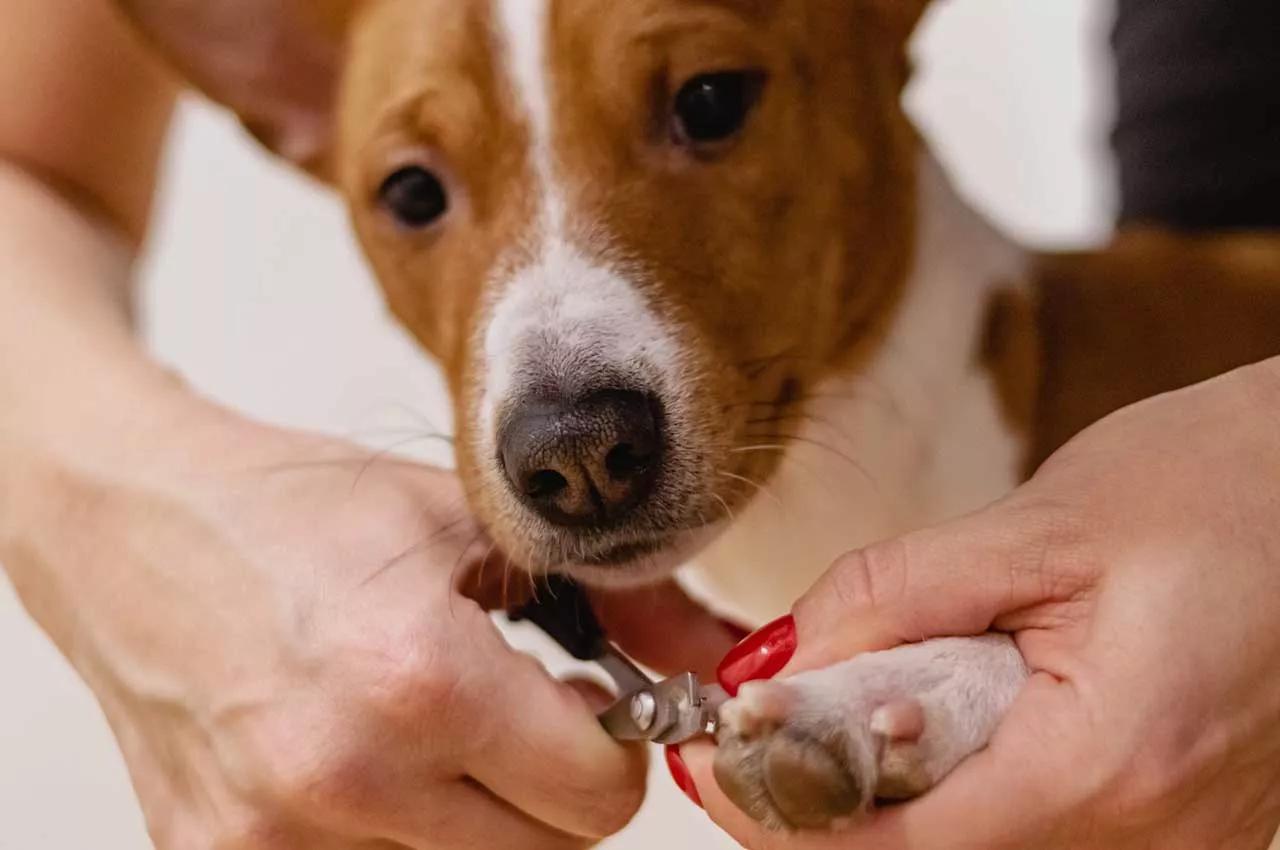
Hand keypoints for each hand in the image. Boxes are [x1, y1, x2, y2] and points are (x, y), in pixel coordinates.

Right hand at [3, 393, 735, 849]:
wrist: (136, 525)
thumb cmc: (302, 511)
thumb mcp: (471, 525)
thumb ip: (616, 598)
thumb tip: (721, 659)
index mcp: (420, 681)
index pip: (601, 801)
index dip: (616, 747)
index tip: (591, 709)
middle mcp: (343, 780)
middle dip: (556, 790)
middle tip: (518, 718)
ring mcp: (272, 839)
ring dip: (478, 818)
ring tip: (435, 729)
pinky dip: (396, 832)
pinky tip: (369, 758)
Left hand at [680, 359, 1279, 848]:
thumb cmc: (1224, 482)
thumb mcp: (1042, 524)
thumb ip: (897, 597)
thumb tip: (785, 658)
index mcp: (1113, 764)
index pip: (908, 845)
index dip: (790, 810)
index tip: (713, 760)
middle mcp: (1157, 832)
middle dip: (832, 799)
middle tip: (762, 726)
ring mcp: (1183, 834)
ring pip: (990, 841)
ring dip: (897, 790)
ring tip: (845, 703)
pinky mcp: (1187, 813)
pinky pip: (1046, 820)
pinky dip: (968, 780)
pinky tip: (937, 714)